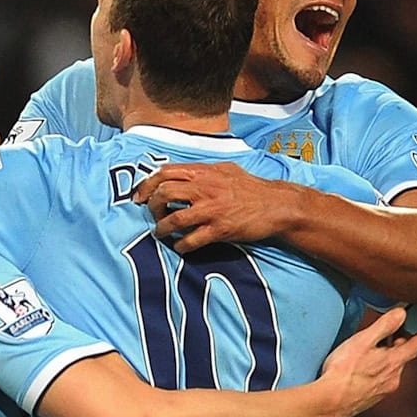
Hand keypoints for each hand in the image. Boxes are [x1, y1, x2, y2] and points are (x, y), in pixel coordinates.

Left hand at [132, 162, 290, 252]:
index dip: (146, 185)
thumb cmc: (251, 188)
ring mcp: (212, 209)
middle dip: (151, 206)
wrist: (276, 205)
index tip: (139, 197)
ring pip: (174, 218)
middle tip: (153, 215)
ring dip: (162, 229)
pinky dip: (181, 245)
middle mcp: (205, 188)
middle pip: (164, 193)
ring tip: (161, 233)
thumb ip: (203, 171)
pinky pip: (192, 239)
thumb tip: (181, 173)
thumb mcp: (226, 169)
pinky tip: (180, 247)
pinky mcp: (220, 229)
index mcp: (204, 172)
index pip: (165, 172)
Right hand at [318, 307, 416, 416]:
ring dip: (388, 362)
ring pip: (391, 372)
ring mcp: (382, 391)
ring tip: (377, 354)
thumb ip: (384, 325)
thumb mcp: (364, 340)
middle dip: (400, 348)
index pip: (413, 348)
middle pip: (402, 360)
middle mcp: (392, 378)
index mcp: (393, 362)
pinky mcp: (371, 399)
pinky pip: (381, 383)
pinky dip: (378, 374)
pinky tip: (365, 371)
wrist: (331, 400)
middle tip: (395, 339)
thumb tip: (400, 314)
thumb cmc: (344, 372)